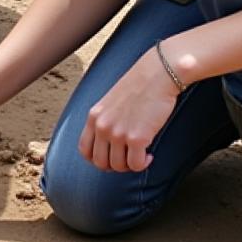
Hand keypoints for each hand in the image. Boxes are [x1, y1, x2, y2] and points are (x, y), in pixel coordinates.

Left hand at [78, 46, 178, 171]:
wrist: (157, 75)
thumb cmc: (138, 86)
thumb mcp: (110, 102)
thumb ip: (105, 120)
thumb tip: (109, 142)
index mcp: (93, 117)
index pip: (84, 150)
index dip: (97, 160)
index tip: (111, 158)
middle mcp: (102, 126)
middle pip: (100, 162)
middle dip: (115, 166)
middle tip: (128, 159)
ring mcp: (118, 133)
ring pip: (118, 166)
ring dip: (130, 165)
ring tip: (140, 155)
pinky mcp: (137, 138)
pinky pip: (136, 165)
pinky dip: (143, 164)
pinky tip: (149, 155)